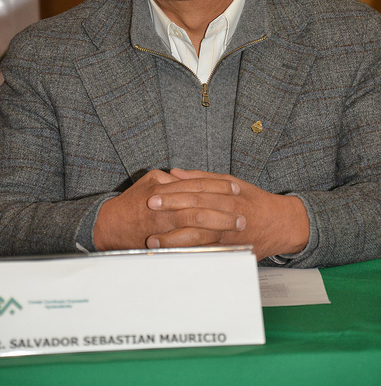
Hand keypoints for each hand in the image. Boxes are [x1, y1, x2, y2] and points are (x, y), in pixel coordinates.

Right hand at [93, 167, 244, 250]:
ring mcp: (162, 226)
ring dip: (219, 225)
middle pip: (200, 206)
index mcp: (163, 190)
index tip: (235, 189)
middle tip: (242, 213)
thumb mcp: (149, 182)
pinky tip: (220, 243)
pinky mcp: (161, 243)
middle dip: (224, 210)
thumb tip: (188, 177)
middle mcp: (164, 207)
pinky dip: (204, 243)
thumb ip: (170, 179)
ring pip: (196, 225)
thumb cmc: (130, 203)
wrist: (108, 226)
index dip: (218, 187)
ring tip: (236, 227)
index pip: (196, 186)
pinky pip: (186, 243)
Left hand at [146, 168, 309, 259]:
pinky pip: (205, 254)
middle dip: (170, 213)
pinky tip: (171, 256)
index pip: (195, 193)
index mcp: (226, 196)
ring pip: (198, 238)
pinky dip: (187, 255)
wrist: (279, 224)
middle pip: (194, 214)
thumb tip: (174, 173)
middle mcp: (227, 215)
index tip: (153, 196)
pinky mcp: (228, 251)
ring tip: (152, 241)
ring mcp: (227, 236)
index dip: (173, 195)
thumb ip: (201, 178)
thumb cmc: (252, 200)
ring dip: (173, 240)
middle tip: (148, 213)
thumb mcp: (230, 182)